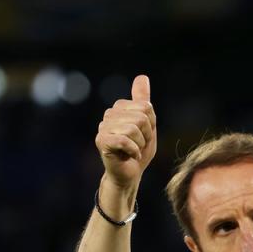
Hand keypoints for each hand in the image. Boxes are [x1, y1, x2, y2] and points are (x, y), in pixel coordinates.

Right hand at [95, 74, 157, 189]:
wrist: (129, 174)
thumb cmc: (138, 150)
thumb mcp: (147, 124)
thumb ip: (143, 101)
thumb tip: (142, 77)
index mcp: (120, 108)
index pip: (146, 107)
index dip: (151, 125)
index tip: (144, 136)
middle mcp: (109, 114)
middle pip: (141, 117)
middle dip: (146, 135)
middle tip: (139, 145)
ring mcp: (103, 127)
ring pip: (133, 129)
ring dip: (140, 144)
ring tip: (134, 150)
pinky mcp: (101, 141)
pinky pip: (125, 140)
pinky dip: (133, 150)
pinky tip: (130, 155)